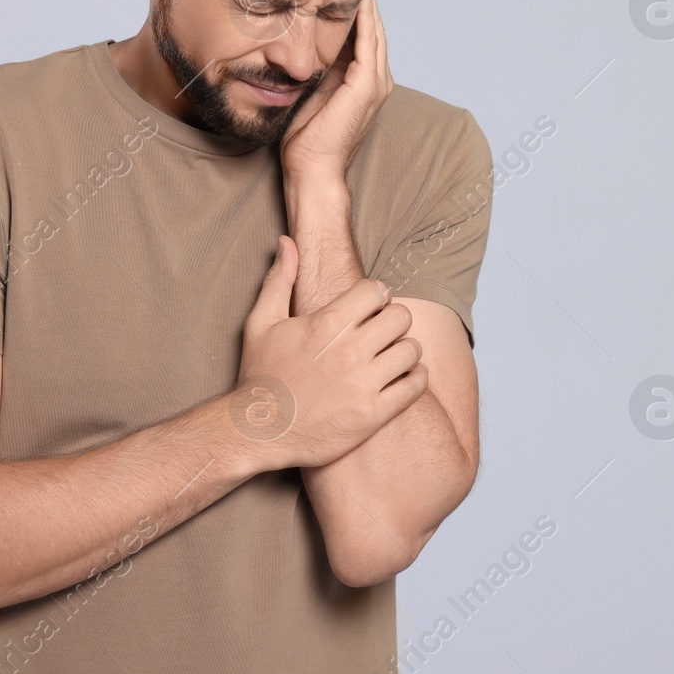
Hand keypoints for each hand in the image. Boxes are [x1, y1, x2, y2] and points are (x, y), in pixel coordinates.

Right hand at [235, 235, 427, 468]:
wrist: (257, 431)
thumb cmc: (260, 375)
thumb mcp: (260, 323)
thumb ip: (279, 279)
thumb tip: (287, 242)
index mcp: (326, 324)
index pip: (376, 291)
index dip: (377, 295)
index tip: (371, 307)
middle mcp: (349, 352)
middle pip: (401, 317)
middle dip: (394, 320)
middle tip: (383, 331)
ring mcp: (363, 384)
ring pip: (412, 350)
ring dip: (406, 350)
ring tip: (392, 356)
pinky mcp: (373, 414)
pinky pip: (415, 387)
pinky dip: (416, 379)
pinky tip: (403, 378)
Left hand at [278, 0, 392, 179]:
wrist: (313, 169)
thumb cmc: (305, 139)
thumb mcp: (310, 91)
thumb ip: (315, 68)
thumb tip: (298, 42)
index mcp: (363, 82)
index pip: (363, 37)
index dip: (354, 11)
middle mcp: (377, 80)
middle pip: (373, 29)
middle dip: (363, 1)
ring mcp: (375, 83)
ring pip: (374, 31)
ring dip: (366, 4)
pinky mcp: (366, 85)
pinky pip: (368, 42)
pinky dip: (364, 19)